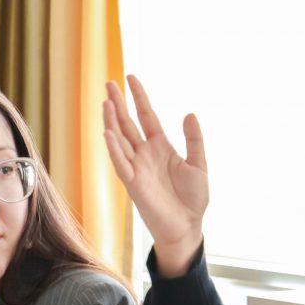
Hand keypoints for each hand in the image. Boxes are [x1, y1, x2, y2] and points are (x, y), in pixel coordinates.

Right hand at [103, 75, 208, 277]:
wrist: (187, 226)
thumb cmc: (193, 198)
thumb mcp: (199, 164)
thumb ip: (194, 140)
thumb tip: (189, 113)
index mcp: (160, 147)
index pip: (146, 116)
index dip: (139, 97)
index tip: (130, 78)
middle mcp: (144, 153)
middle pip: (127, 123)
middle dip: (118, 103)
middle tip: (108, 83)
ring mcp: (136, 167)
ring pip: (120, 139)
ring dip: (112, 121)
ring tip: (105, 103)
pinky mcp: (133, 183)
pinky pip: (120, 162)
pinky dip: (113, 148)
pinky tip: (108, 132)